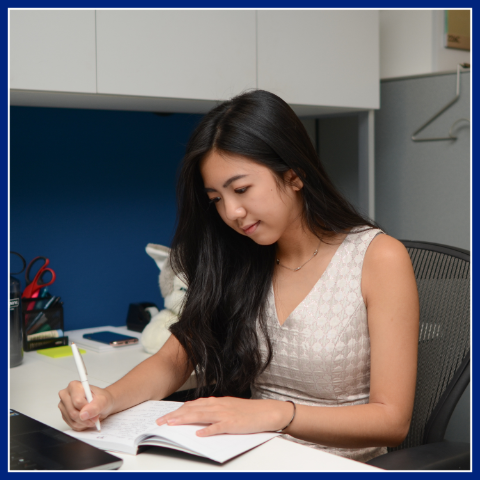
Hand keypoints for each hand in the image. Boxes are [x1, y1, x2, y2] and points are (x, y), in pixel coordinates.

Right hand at [58, 381, 114, 430]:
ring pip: (72, 420)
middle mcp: (66, 395)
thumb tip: (84, 414)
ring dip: (84, 422)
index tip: (95, 408)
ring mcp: (64, 406)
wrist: (102, 404)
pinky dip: (81, 425)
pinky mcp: (64, 415)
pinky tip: (87, 419)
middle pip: (73, 412)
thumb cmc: (102, 398)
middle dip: (86, 417)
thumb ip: (95, 406)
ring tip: (92, 417)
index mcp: (74, 386)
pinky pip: (72, 424)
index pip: (77, 401)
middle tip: (95, 416)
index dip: (87, 408)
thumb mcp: (103, 400)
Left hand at [155, 396, 292, 436]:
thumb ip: (212, 409)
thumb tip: (197, 412)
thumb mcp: (227, 407)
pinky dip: (208, 430)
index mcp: (216, 402)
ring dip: (185, 419)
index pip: (192, 405)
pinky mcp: (233, 424)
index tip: (165, 415)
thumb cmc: (247, 411)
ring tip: (172, 424)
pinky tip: (199, 434)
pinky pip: (218, 427)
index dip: (177, 410)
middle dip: (175, 415)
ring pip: (201, 415)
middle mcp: (218, 405)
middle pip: (192, 409)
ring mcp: (225, 414)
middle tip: (161, 421)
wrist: (266, 411)